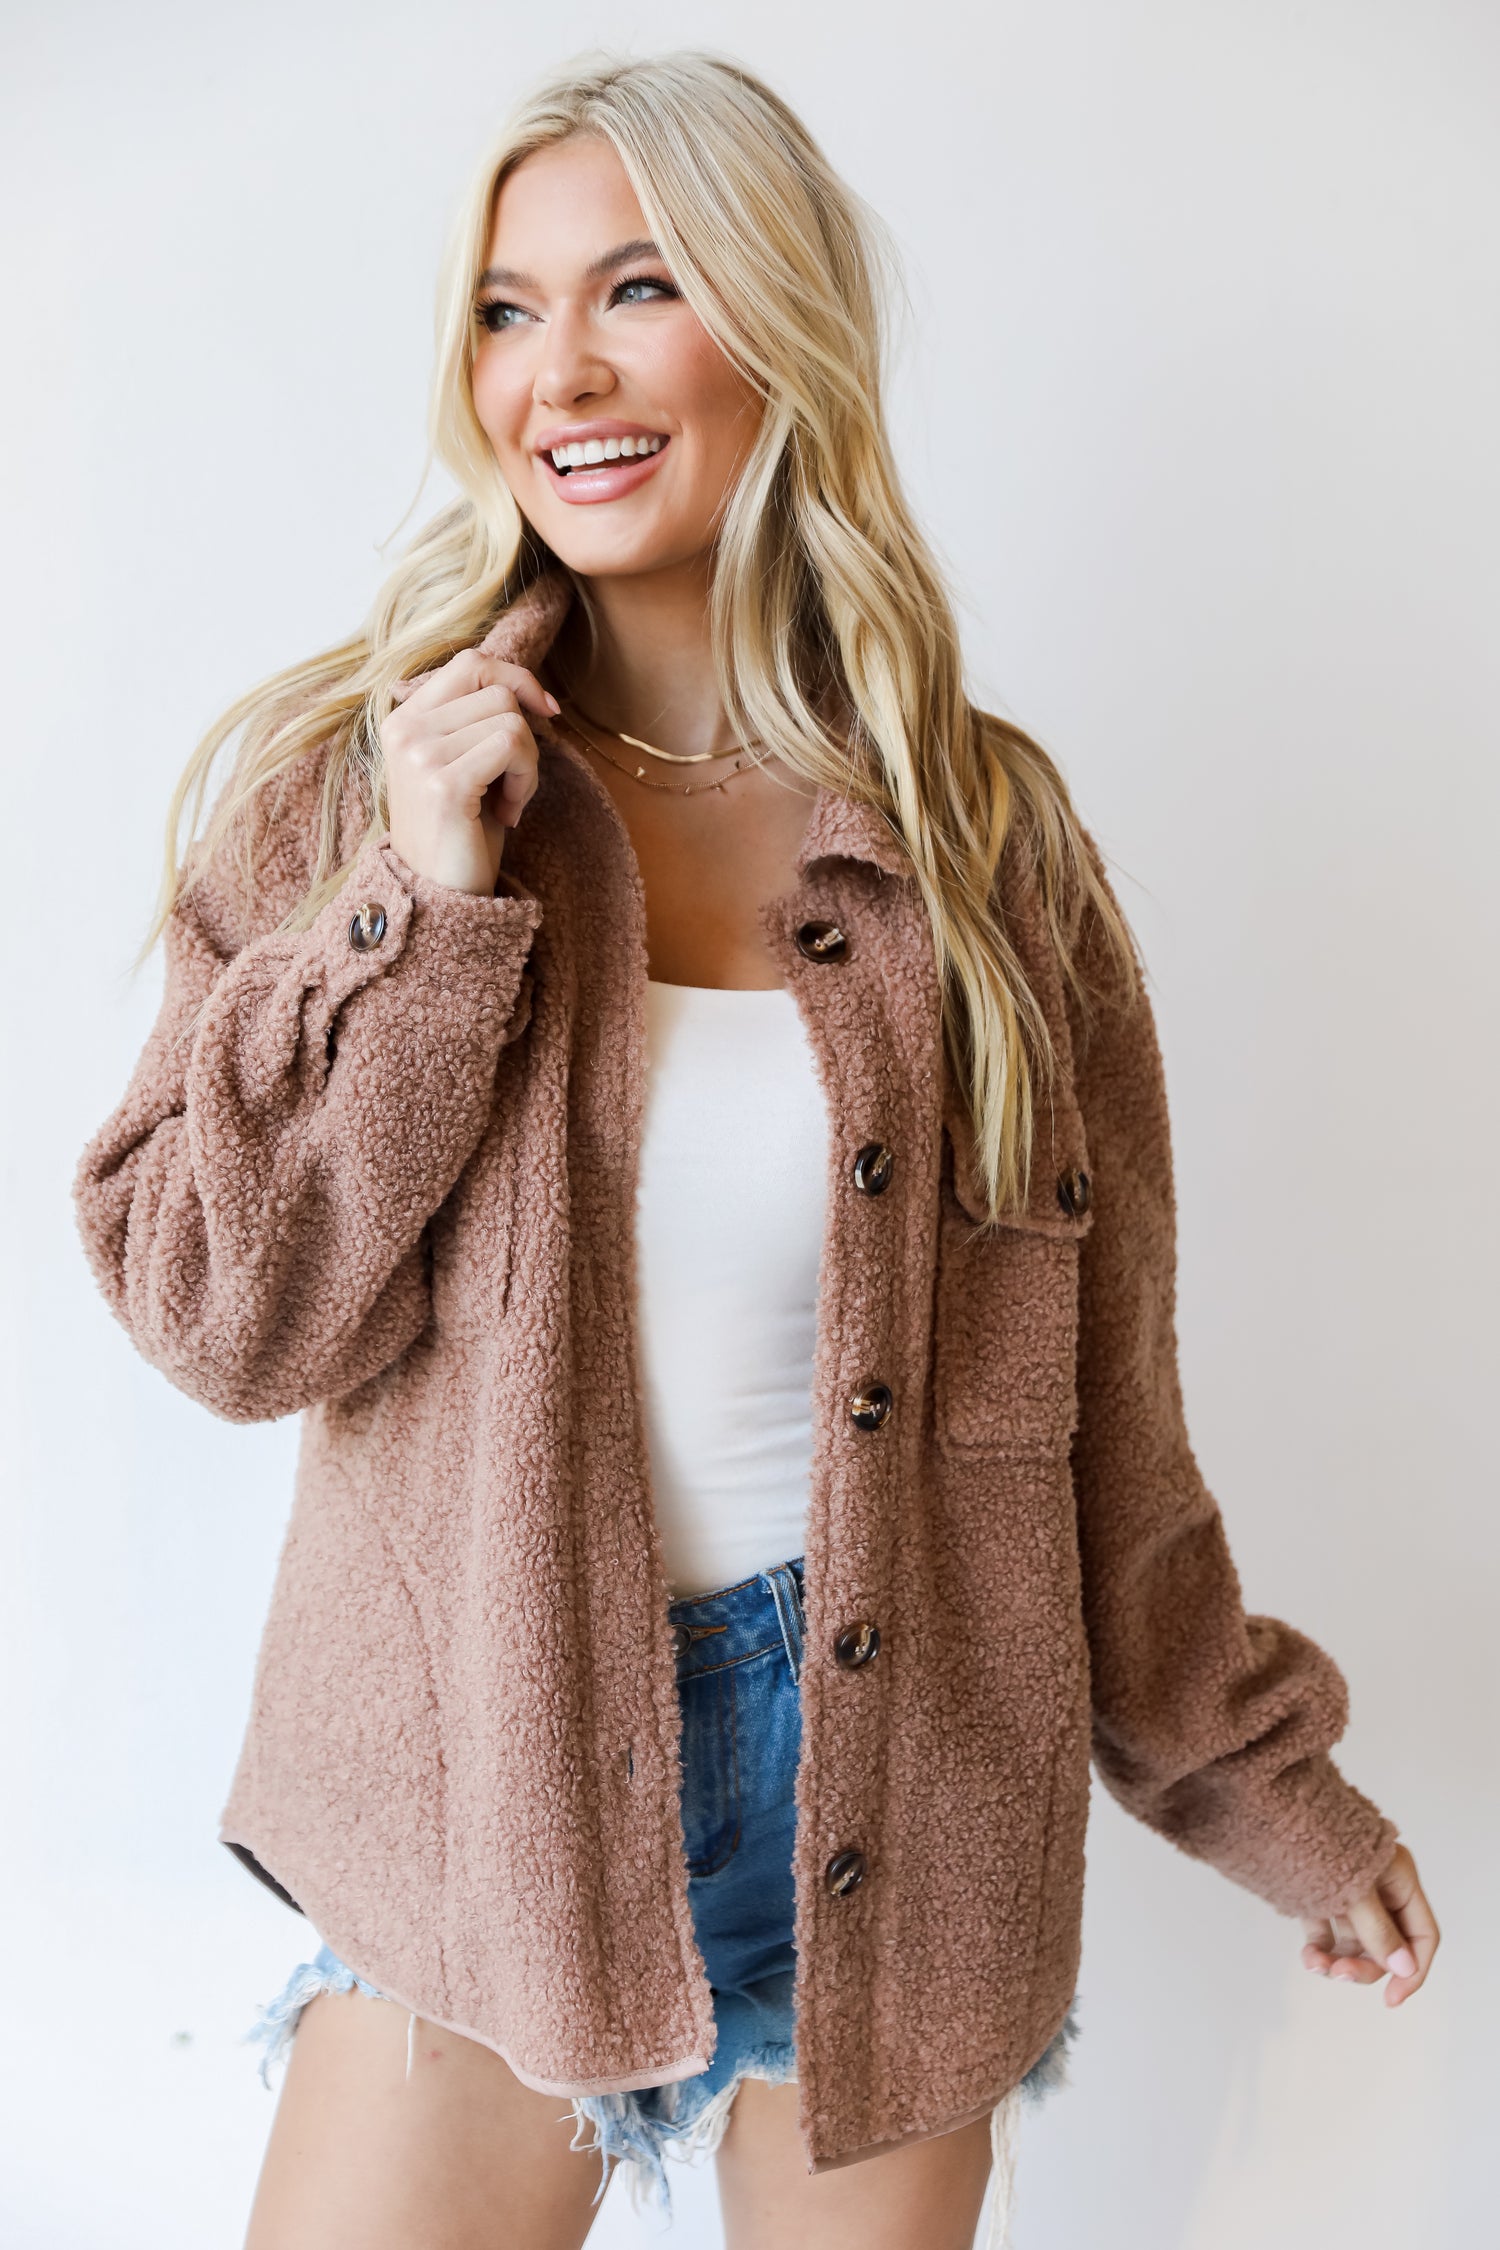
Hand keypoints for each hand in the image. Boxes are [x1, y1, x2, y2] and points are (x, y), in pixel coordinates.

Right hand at [384, 648, 559, 896]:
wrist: (439, 897)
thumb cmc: (461, 832)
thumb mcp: (464, 763)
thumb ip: (478, 720)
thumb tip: (530, 689)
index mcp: (404, 719)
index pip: (471, 663)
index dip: (516, 679)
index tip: (544, 712)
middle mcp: (404, 730)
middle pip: (497, 690)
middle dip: (524, 736)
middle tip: (512, 783)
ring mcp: (419, 754)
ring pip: (510, 719)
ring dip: (526, 764)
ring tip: (506, 803)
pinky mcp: (443, 783)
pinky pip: (512, 747)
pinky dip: (525, 781)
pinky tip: (508, 814)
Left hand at [1300, 1840, 1437, 2006]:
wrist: (1266, 1807)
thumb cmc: (1318, 1838)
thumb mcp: (1353, 1888)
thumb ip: (1379, 1930)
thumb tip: (1405, 1968)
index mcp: (1399, 1878)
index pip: (1422, 1935)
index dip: (1412, 1971)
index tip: (1392, 1999)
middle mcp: (1379, 1887)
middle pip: (1387, 1945)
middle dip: (1365, 1965)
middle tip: (1339, 1974)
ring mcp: (1348, 1892)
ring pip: (1355, 1943)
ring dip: (1339, 1961)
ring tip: (1315, 1965)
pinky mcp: (1319, 1895)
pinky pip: (1327, 1933)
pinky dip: (1320, 1949)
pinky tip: (1309, 1958)